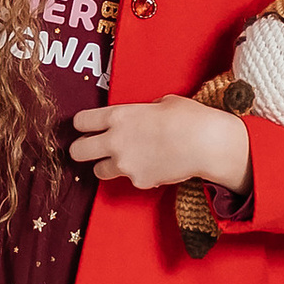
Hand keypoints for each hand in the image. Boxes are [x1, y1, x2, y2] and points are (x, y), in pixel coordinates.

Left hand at [68, 98, 250, 198]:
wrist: (207, 144)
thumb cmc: (188, 117)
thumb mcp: (161, 102)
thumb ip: (141, 111)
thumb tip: (140, 116)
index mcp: (118, 116)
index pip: (80, 122)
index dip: (82, 125)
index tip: (86, 127)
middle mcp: (115, 141)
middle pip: (77, 151)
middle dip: (81, 150)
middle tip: (90, 149)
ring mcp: (125, 164)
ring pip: (98, 171)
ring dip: (107, 165)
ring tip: (126, 159)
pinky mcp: (138, 181)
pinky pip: (129, 179)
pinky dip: (137, 175)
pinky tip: (154, 165)